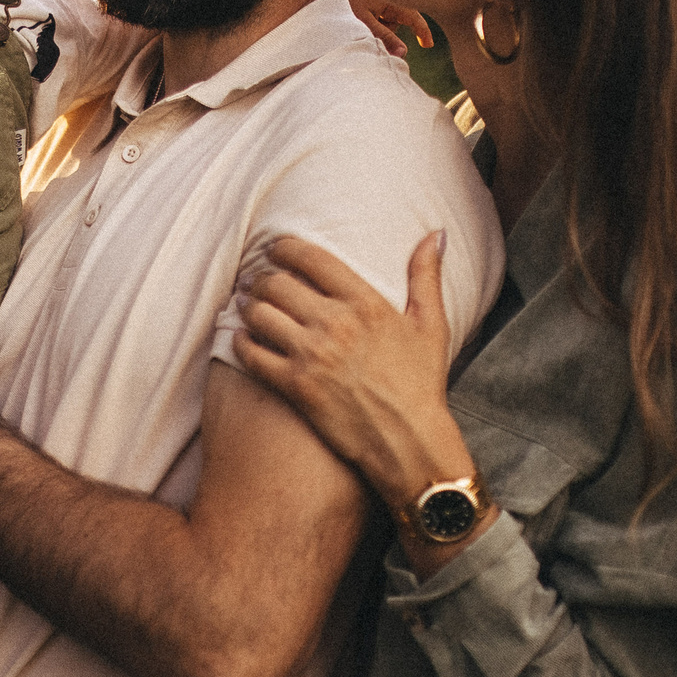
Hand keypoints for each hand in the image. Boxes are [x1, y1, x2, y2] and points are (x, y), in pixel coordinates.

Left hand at [231, 232, 470, 512]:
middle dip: (261, 277)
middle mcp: (335, 323)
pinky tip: (243, 339)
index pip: (310, 257)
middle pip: (276, 282)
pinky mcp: (295, 386)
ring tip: (245, 304)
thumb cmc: (421, 384)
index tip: (274, 248)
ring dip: (247, 306)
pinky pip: (251, 354)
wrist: (409, 441)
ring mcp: (312, 355)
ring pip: (259, 313)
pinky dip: (241, 342)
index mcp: (365, 302)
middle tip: (255, 279)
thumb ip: (426, 275)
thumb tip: (435, 234)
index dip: (283, 247)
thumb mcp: (431, 325)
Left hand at [333, 0, 432, 57]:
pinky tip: (353, 13)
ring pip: (385, 14)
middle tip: (370, 36)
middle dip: (388, 31)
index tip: (427, 45)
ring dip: (377, 24)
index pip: (413, 17)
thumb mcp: (364, 23)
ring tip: (356, 21)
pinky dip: (370, 16)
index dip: (422, 31)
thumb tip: (404, 53)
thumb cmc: (342, 1)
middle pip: (397, 19)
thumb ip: (384, 38)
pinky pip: (375, 7)